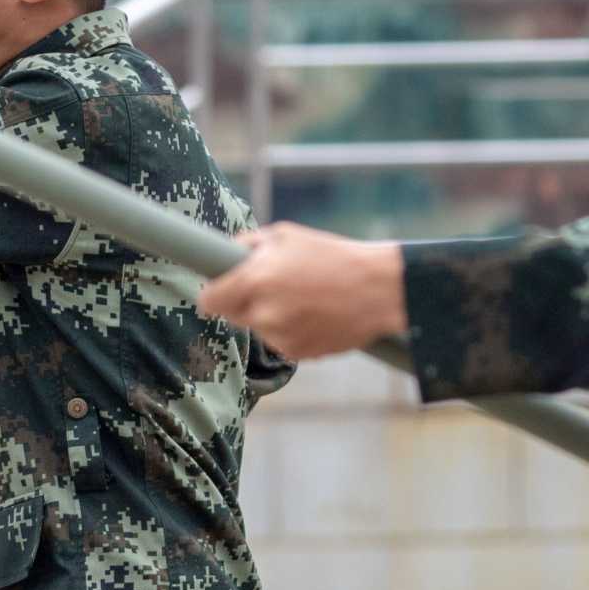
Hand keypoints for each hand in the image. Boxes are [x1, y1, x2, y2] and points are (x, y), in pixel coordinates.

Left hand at [194, 224, 407, 361]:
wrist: (378, 289)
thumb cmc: (332, 256)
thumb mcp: (286, 235)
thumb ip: (248, 245)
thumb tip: (223, 254)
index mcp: (254, 280)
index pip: (209, 301)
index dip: (213, 294)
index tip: (219, 291)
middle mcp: (263, 313)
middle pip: (232, 316)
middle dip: (244, 303)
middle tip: (271, 287)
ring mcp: (280, 337)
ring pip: (259, 329)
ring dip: (270, 317)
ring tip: (302, 298)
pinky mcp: (298, 354)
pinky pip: (281, 342)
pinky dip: (290, 331)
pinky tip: (314, 314)